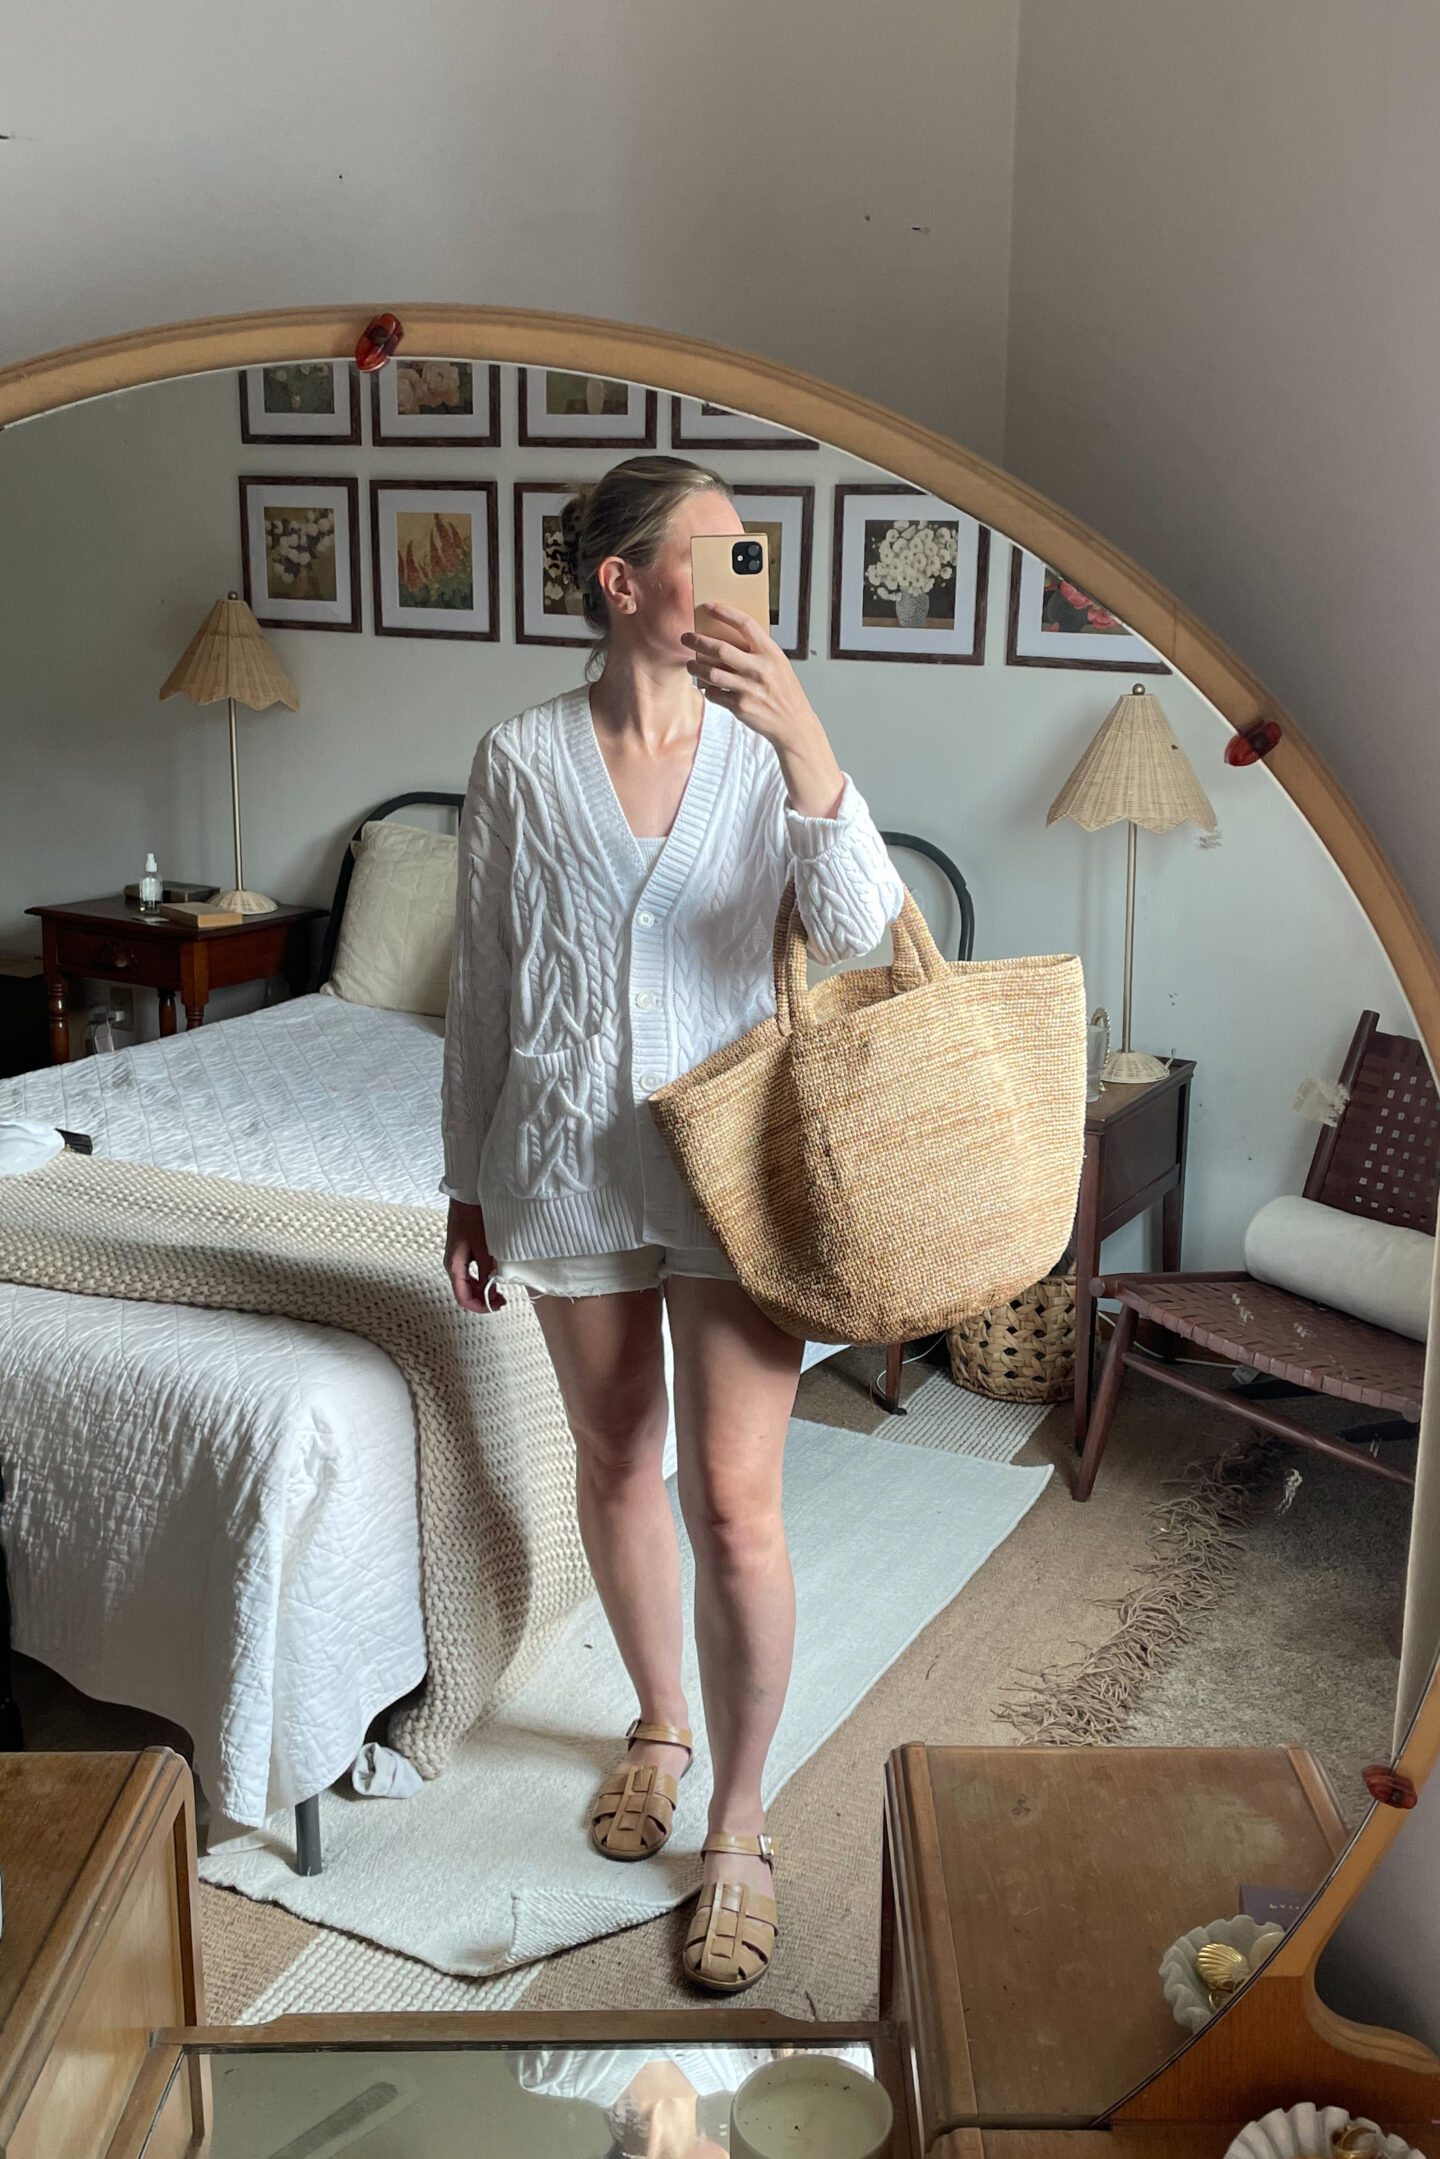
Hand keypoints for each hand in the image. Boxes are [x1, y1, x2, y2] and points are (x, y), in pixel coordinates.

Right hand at [446, 1197, 502, 1311]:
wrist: (466, 1197)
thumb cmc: (474, 1219)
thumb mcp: (483, 1247)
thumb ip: (486, 1271)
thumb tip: (490, 1292)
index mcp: (454, 1265)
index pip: (463, 1297)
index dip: (479, 1307)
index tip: (496, 1307)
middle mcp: (451, 1265)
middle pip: (464, 1292)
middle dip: (482, 1300)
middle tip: (502, 1301)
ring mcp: (455, 1259)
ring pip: (466, 1284)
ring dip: (481, 1291)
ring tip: (500, 1293)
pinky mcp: (460, 1254)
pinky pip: (468, 1274)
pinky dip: (479, 1281)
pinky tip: (493, 1279)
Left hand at [682, 604, 818, 752]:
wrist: (793, 724)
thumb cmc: (785, 692)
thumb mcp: (779, 665)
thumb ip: (758, 652)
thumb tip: (728, 638)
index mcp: (771, 654)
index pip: (746, 624)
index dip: (726, 613)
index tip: (709, 606)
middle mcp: (760, 669)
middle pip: (720, 648)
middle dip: (698, 641)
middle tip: (686, 638)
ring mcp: (749, 688)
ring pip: (712, 672)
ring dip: (696, 667)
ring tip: (690, 664)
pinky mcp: (740, 706)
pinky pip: (714, 693)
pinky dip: (707, 689)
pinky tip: (707, 686)